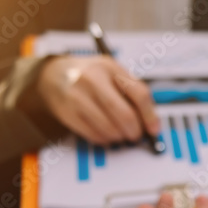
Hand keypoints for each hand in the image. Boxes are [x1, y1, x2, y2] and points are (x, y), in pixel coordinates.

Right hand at [38, 56, 159, 144]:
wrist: (54, 75)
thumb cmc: (91, 76)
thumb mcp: (113, 72)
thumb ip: (132, 91)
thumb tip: (151, 122)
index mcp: (110, 68)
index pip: (139, 94)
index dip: (150, 116)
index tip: (154, 130)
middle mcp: (93, 80)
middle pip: (125, 115)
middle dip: (135, 131)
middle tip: (136, 135)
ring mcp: (78, 97)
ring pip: (110, 129)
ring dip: (120, 137)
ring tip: (120, 133)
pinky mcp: (67, 113)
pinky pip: (94, 135)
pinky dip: (105, 139)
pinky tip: (105, 133)